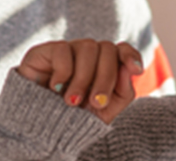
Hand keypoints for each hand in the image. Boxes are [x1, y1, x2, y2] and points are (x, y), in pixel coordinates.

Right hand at [15, 39, 144, 123]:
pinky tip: (55, 88)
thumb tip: (128, 70)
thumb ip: (122, 92)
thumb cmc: (73, 118)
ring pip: (88, 47)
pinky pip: (63, 51)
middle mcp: (87, 55)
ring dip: (83, 78)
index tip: (136, 71)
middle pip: (107, 49)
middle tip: (95, 103)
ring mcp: (67, 50)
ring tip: (72, 101)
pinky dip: (64, 72)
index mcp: (104, 65)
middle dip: (105, 79)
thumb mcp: (104, 111)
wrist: (39, 129)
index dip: (130, 55)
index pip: (122, 50)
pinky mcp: (44, 51)